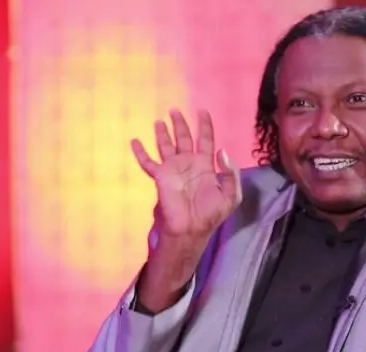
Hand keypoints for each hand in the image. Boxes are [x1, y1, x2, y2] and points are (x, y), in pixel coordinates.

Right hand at [130, 109, 241, 312]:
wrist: (190, 228)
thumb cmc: (211, 214)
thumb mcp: (231, 195)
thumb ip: (230, 173)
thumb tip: (221, 151)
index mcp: (206, 165)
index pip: (206, 140)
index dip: (205, 125)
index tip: (203, 111)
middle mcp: (188, 163)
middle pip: (184, 138)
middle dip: (180, 124)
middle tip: (174, 109)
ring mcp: (173, 169)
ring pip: (166, 145)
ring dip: (163, 133)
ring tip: (159, 120)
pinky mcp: (160, 176)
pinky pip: (148, 162)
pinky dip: (140, 152)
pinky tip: (135, 141)